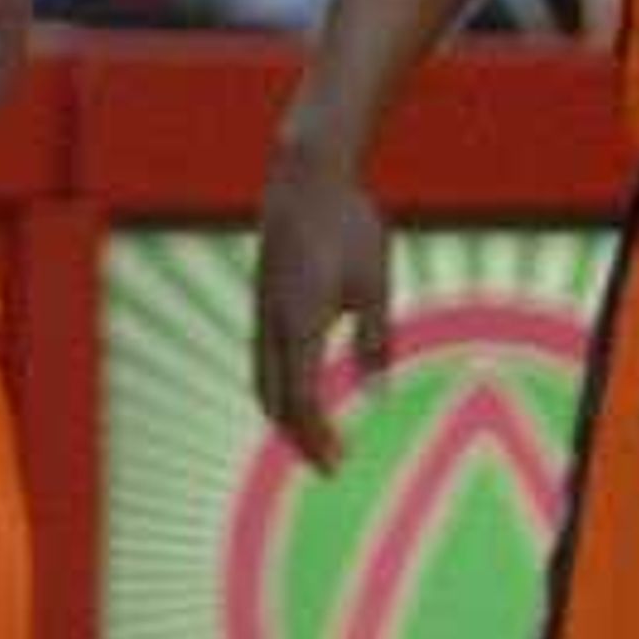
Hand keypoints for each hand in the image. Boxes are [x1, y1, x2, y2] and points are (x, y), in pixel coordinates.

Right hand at [252, 146, 391, 468]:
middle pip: (273, 398)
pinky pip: (262, 355)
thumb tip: (376, 395)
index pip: (302, 400)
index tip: (337, 465)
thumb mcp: (375, 283)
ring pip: (261, 377)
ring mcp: (263, 307)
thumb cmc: (348, 224)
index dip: (317, 437)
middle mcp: (273, 321)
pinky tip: (297, 387)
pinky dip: (275, 384)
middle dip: (295, 437)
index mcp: (300, 323)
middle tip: (324, 465)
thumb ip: (375, 341)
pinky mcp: (264, 294)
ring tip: (307, 435)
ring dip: (281, 413)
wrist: (305, 173)